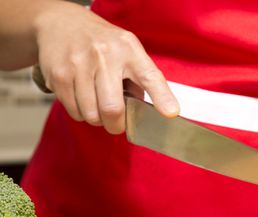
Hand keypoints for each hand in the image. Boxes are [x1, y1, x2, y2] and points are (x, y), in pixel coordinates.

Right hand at [34, 2, 178, 133]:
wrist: (62, 23)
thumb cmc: (103, 44)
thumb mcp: (128, 51)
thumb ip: (141, 80)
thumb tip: (149, 112)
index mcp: (129, 50)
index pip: (150, 77)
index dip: (162, 97)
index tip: (171, 113)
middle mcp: (105, 55)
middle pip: (112, 108)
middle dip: (116, 125)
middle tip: (116, 122)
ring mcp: (79, 64)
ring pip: (91, 114)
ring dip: (97, 119)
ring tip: (98, 104)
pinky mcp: (59, 74)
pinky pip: (73, 111)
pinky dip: (80, 113)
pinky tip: (82, 98)